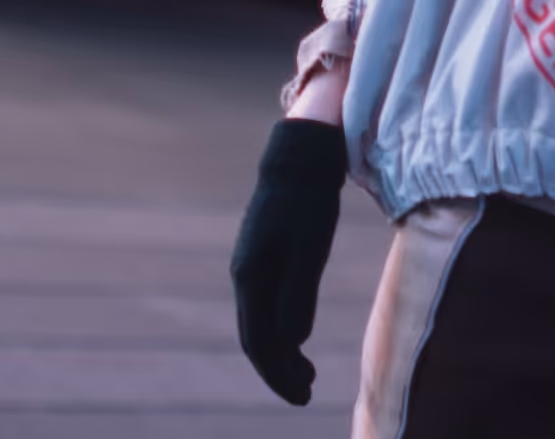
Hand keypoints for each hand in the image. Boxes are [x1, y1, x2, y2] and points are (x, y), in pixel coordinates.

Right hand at [229, 119, 347, 404]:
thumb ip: (298, 295)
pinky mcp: (265, 259)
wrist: (301, 158)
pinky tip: (300, 343)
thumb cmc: (309, 202)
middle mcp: (245, 276)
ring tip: (307, 377)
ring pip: (261, 324)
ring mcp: (252, 267)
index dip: (278, 374)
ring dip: (281, 354)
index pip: (259, 341)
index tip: (302, 396)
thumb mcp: (310, 249)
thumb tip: (292, 343)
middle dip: (278, 371)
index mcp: (250, 276)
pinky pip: (267, 306)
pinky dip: (282, 331)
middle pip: (256, 338)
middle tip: (306, 395)